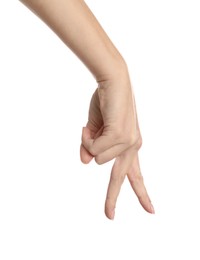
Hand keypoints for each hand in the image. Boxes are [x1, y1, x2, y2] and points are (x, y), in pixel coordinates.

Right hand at [80, 70, 154, 219]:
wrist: (113, 81)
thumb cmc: (106, 104)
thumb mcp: (95, 130)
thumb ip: (91, 148)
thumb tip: (86, 162)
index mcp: (129, 146)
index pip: (136, 174)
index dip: (141, 192)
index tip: (150, 210)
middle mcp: (132, 146)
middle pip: (121, 178)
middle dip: (112, 198)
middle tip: (109, 217)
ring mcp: (129, 142)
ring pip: (100, 160)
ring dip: (89, 144)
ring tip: (89, 128)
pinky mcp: (122, 135)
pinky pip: (96, 148)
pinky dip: (87, 138)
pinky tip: (89, 125)